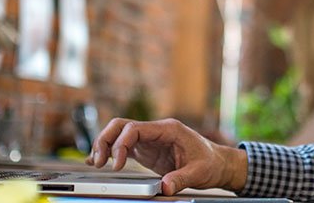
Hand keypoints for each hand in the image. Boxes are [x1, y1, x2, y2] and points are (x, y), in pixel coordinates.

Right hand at [86, 118, 248, 194]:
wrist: (218, 163)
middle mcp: (156, 131)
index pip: (135, 128)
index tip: (116, 164)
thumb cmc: (211, 162)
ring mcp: (150, 140)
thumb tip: (165, 187)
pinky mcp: (147, 150)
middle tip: (98, 161)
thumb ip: (180, 179)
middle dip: (105, 140)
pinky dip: (110, 152)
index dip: (120, 144)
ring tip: (95, 163)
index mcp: (168, 130)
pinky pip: (123, 146)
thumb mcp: (198, 173)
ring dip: (105, 145)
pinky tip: (99, 161)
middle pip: (121, 126)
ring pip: (119, 134)